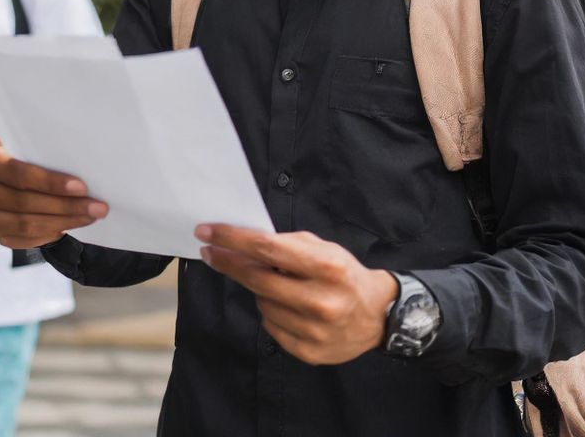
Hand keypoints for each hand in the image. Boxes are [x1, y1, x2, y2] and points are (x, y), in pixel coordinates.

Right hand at [0, 146, 107, 248]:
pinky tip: (71, 226)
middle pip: (26, 202)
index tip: (82, 187)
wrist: (12, 178)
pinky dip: (51, 233)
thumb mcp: (31, 149)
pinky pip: (27, 239)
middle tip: (98, 207)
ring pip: (28, 224)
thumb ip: (46, 155)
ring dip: (66, 221)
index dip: (51, 182)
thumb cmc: (29, 159)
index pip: (20, 174)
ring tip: (92, 216)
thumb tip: (86, 166)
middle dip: (67, 206)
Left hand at [194, 224, 398, 365]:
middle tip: (210, 251)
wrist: (377, 315)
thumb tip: (243, 243)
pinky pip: (270, 326)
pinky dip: (271, 311)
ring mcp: (314, 330)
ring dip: (258, 288)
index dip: (232, 239)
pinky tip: (285, 305)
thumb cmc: (344, 273)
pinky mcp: (309, 352)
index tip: (206, 232)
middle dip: (228, 262)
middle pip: (257, 278)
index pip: (267, 248)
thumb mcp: (323, 248)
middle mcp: (321, 300)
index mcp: (327, 266)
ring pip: (261, 303)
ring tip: (276, 283)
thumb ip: (287, 244)